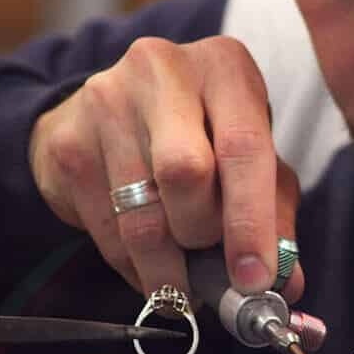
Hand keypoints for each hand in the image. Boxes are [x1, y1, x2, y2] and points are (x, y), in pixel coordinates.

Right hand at [28, 36, 305, 306]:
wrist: (103, 112)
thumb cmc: (193, 134)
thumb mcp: (244, 156)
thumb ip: (273, 211)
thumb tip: (285, 281)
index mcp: (222, 66)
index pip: (242, 146)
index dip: (251, 222)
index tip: (254, 279)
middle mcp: (161, 70)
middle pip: (185, 172)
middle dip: (202, 234)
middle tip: (209, 259)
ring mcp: (105, 101)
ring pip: (141, 214)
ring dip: (166, 268)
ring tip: (181, 286)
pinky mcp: (68, 142)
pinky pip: (106, 229)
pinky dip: (132, 266)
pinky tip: (146, 268)